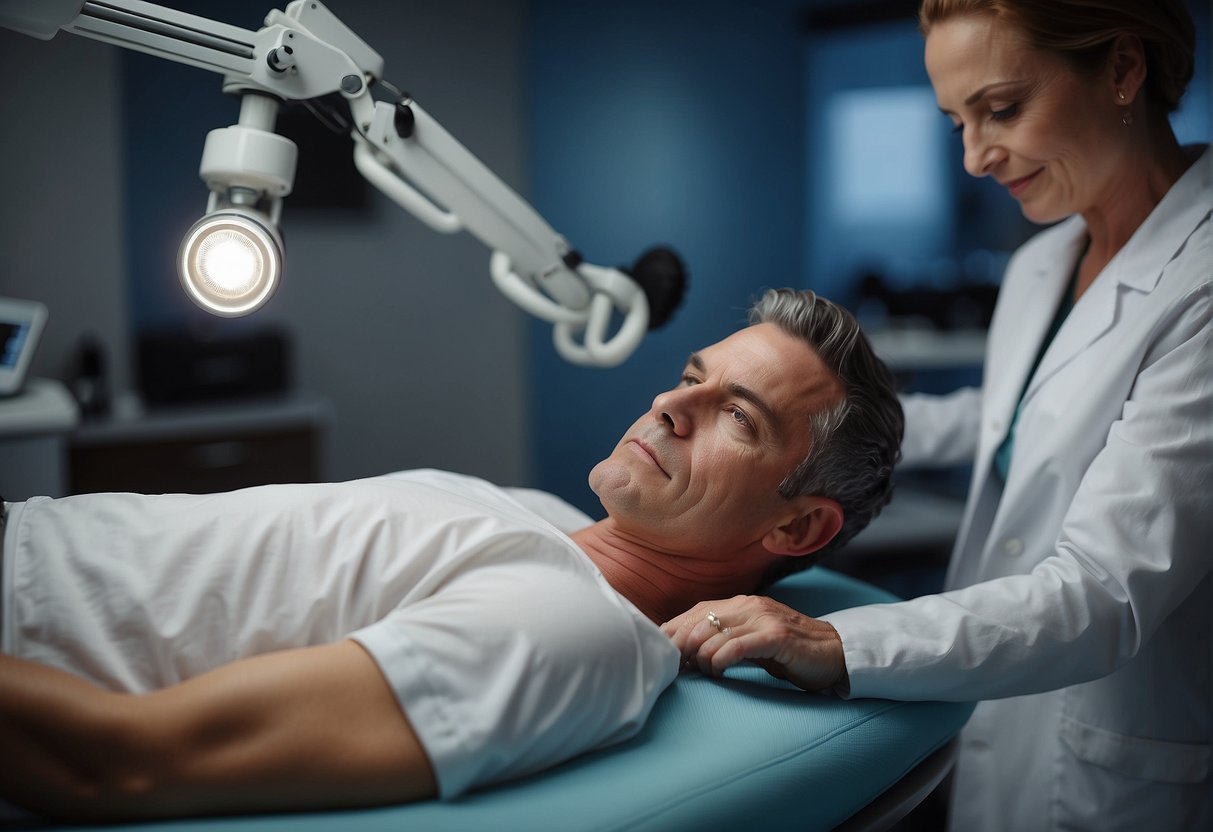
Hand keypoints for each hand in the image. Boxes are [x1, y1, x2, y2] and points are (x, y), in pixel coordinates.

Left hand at [661, 596, 848, 693]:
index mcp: (738, 604)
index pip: (693, 614)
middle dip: (682, 651)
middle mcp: (747, 605)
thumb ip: (722, 639)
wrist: (833, 653)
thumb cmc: (788, 651)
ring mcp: (762, 618)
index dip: (674, 635)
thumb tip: (684, 653)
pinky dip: (720, 661)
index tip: (665, 658)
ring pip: (712, 636)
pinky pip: (735, 647)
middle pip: (697, 624)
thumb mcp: (750, 641)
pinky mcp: (776, 636)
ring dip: (701, 660)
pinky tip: (720, 673)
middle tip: (682, 672)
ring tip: (707, 674)